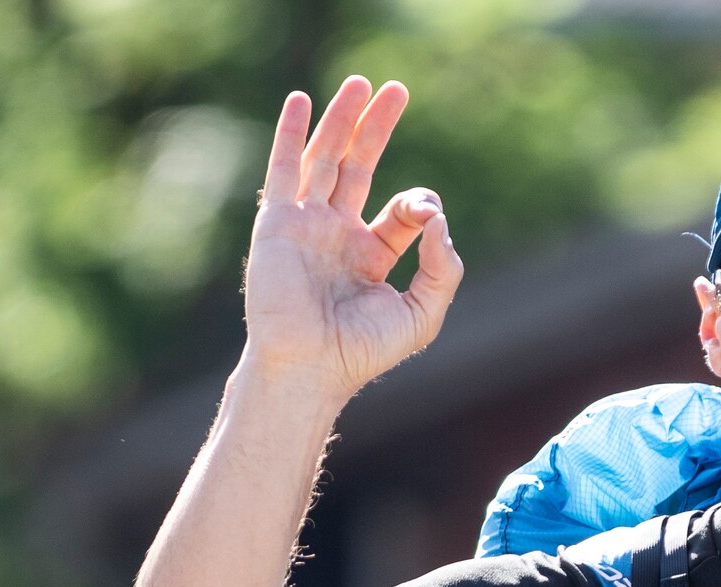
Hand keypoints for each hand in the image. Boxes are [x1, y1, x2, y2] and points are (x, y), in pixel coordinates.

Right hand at [243, 76, 463, 396]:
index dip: (419, 204)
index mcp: (371, 256)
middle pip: (360, 167)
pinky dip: (292, 134)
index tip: (425, 218)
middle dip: (377, 129)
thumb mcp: (422, 313)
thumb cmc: (363, 352)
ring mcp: (306, 226)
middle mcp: (337, 235)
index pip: (401, 211)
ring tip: (360, 83)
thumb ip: (441, 269)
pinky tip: (302, 101)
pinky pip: (285, 170)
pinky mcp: (279, 225)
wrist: (310, 368)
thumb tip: (440, 223)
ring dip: (342, 120)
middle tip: (396, 89)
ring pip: (326, 159)